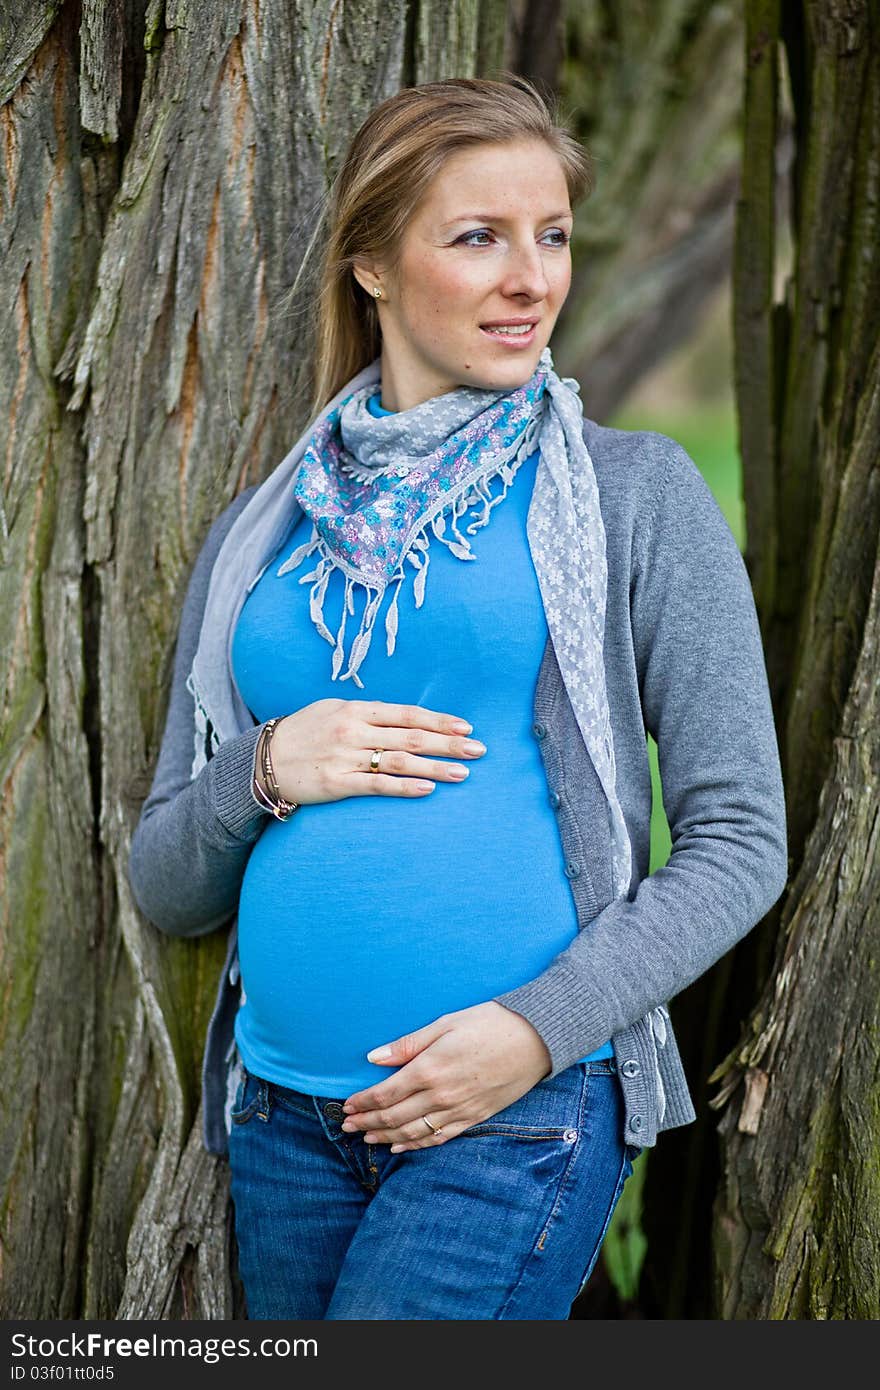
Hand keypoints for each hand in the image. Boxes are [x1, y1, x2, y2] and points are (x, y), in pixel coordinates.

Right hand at [256, 699, 485, 805]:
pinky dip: (405, 787)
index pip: (406, 713)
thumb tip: (407, 719)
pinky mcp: (336, 783)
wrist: (262, 760)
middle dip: (448, 743)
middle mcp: (352, 730)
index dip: (438, 720)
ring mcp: (345, 757)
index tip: (466, 727)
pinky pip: (376, 786)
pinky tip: (428, 789)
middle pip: (410, 736)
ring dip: (435, 767)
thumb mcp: (333, 710)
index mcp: (354, 708)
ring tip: (463, 773)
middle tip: (479, 750)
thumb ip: (368, 714)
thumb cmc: (304, 734)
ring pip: (399, 761)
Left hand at [339, 1002, 552, 1151]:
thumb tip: (373, 1057)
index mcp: (429, 1069)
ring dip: (386, 1136)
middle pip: (394, 1116)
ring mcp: (458, 1110)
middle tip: (346, 1126)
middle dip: (367, 1122)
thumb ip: (407, 1044)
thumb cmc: (489, 1023)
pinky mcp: (474, 1117)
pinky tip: (401, 1145)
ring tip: (366, 1137)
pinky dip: (416, 1145)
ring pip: (413, 1132)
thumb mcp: (445, 1024)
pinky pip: (438, 1138)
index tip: (347, 1105)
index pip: (385, 1094)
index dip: (363, 1102)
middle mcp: (440, 1095)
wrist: (535, 1039)